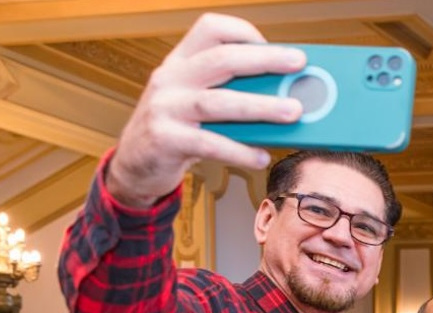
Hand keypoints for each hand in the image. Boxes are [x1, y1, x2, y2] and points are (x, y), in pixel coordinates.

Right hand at [105, 13, 306, 207]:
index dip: (244, 32)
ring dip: (260, 106)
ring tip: (294, 112)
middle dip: (264, 60)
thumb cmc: (177, 129)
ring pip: (218, 102)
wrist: (134, 163)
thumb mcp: (196, 101)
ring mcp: (164, 108)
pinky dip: (239, 151)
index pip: (210, 29)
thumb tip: (286, 96)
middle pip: (221, 60)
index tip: (274, 46)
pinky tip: (262, 157)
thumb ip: (230, 93)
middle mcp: (170, 78)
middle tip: (298, 64)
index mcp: (180, 62)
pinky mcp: (164, 139)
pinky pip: (209, 143)